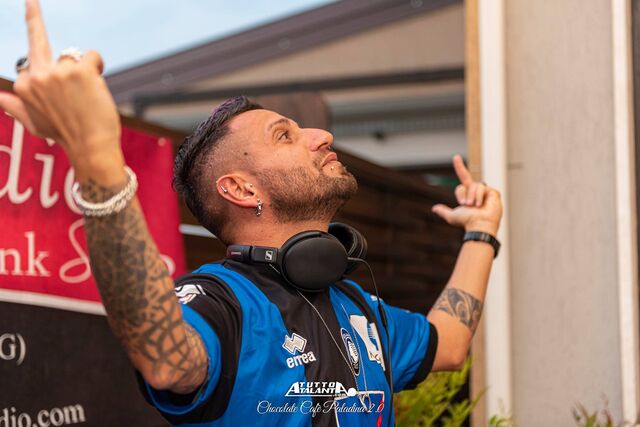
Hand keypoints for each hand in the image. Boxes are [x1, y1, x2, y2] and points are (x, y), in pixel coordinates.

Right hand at [0, 0, 122, 175]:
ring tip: (87, 97)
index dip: (44, 65)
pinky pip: (92, 55)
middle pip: (37, 39)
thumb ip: (15, 107)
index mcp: (24, 85)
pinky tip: (97, 86)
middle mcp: (37, 75)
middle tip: (31, 0)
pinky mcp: (81, 69)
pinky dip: (98, 66)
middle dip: (33, 16)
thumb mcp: (34, 123)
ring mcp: (58, 71)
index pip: (30, 61)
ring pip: (74, 57)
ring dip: (85, 72)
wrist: (91, 147)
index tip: (26, 18)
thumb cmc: (65, 135)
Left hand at [431, 155, 502, 234]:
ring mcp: (485, 192)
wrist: (479, 224)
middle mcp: (475, 193)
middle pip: (465, 176)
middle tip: (466, 202)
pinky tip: (481, 204)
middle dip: (459, 166)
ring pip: (474, 185)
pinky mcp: (493, 193)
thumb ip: (444, 211)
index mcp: (467, 197)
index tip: (462, 202)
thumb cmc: (467, 222)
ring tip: (475, 206)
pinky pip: (483, 188)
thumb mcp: (452, 216)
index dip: (459, 193)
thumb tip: (434, 208)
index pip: (460, 186)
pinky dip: (480, 196)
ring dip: (472, 196)